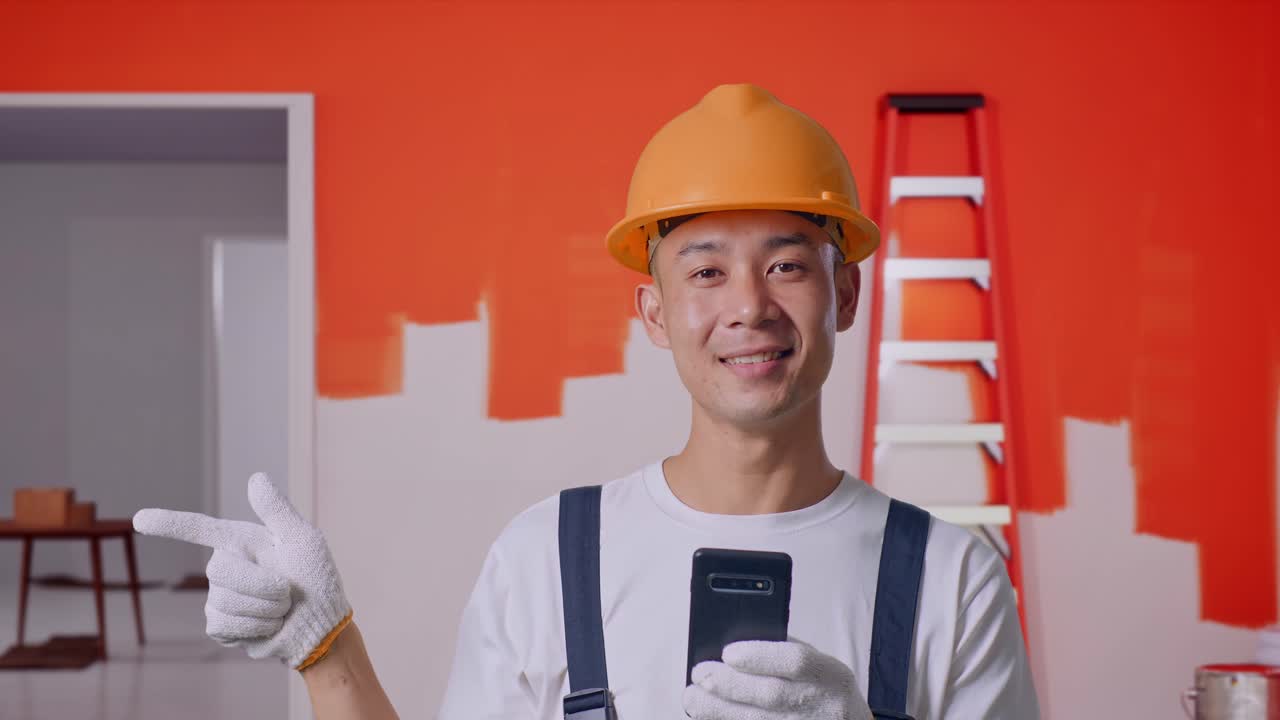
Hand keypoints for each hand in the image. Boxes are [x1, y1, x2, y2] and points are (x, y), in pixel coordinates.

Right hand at [133, 472, 350, 668]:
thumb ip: (277, 511)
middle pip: (219, 571)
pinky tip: (268, 626)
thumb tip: (255, 477)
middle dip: (262, 585)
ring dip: (264, 609)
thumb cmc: (316, 580)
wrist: (320, 626)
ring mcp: (219, 596)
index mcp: (242, 541)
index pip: (199, 529)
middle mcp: (225, 566)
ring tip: (281, 609)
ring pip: (224, 601)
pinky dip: (255, 627)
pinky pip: (224, 624)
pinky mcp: (220, 625)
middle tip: (287, 592)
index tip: (139, 520)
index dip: (170, 524)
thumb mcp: (303, 540)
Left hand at [684, 637, 872, 719]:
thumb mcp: (820, 663)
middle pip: (770, 695)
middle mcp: (820, 705)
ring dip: (718, 711)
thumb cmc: (825, 689)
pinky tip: (709, 717)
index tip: (728, 652)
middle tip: (699, 673)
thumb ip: (784, 650)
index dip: (760, 656)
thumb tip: (735, 644)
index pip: (795, 661)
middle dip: (728, 684)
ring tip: (693, 698)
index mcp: (831, 674)